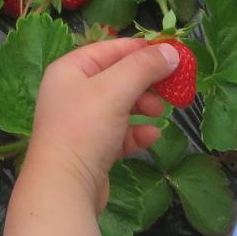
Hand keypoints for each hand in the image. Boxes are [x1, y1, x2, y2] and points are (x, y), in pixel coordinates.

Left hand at [24, 39, 179, 209]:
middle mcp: (73, 92)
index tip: (172, 54)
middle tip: (169, 89)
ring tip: (158, 112)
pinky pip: (120, 133)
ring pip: (120, 105)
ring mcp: (81, 122)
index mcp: (70, 70)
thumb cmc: (84, 128)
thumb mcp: (116, 89)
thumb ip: (144, 67)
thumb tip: (171, 51)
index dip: (141, 49)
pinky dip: (137, 133)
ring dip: (143, 106)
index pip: (110, 49)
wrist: (64, 186)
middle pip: (117, 77)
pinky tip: (151, 136)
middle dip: (145, 82)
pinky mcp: (92, 148)